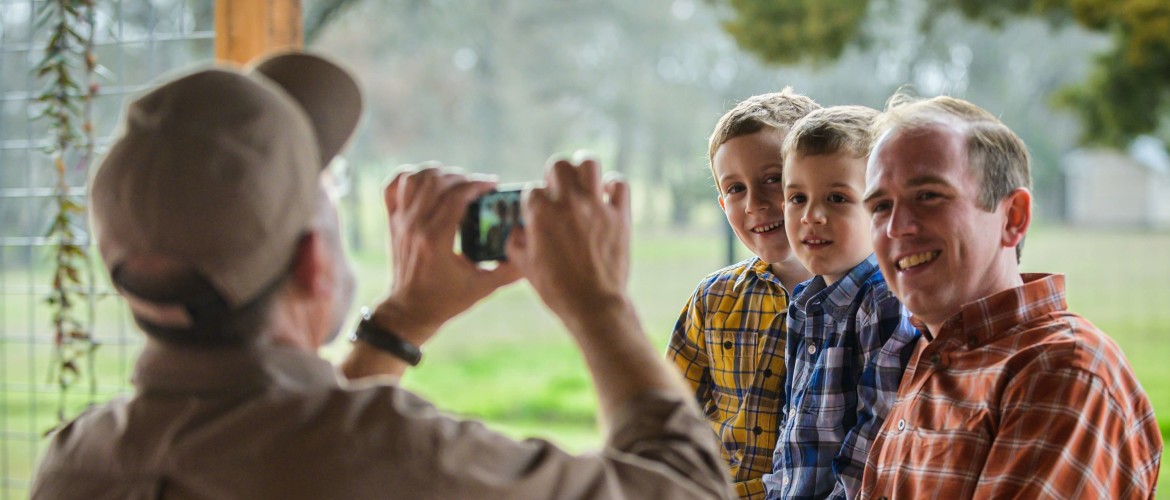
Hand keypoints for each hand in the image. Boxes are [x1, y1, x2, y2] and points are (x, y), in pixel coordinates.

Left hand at [374, 164, 520, 344]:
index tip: (493, 185)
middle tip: (478, 186)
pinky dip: (409, 175)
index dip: (477, 184)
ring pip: (415, 178)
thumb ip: (509, 270)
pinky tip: (427, 181)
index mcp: (436, 240)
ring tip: (455, 180)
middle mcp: (414, 226)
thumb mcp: (483, 288)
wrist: (410, 311)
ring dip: (438, 173)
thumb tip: (531, 248)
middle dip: (462, 177)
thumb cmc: (446, 300)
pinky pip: (393, 186)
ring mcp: (400, 221)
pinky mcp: (392, 221)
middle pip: (436, 182)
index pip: (456, 196)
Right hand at [507, 154, 630, 326]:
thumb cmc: (557, 290)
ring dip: (583, 169)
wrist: (593, 306)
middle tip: (559, 189)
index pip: (532, 189)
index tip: (538, 212)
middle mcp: (568, 204)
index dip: (534, 200)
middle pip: (559, 164)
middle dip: (555, 173)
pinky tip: (606, 196)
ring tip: (582, 182)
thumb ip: (516, 243)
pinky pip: (620, 184)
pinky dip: (613, 186)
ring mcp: (596, 207)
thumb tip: (516, 230)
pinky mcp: (619, 216)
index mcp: (541, 214)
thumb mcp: (525, 267)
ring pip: (590, 163)